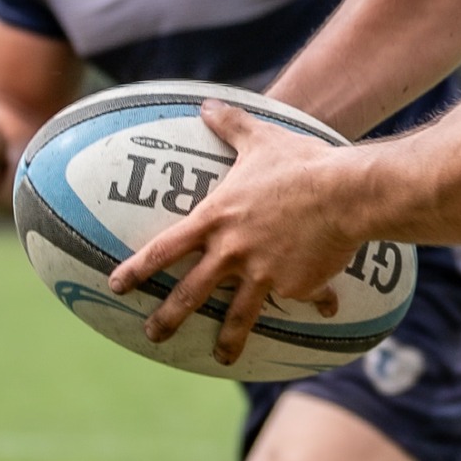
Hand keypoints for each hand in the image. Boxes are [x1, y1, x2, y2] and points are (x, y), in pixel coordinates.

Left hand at [107, 101, 348, 365]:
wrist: (344, 192)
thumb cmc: (300, 163)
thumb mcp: (261, 139)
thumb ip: (231, 125)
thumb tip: (208, 103)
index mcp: (217, 219)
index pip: (164, 249)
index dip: (137, 269)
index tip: (117, 285)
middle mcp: (233, 252)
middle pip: (190, 293)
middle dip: (167, 318)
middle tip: (152, 335)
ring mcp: (263, 274)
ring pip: (239, 315)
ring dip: (228, 340)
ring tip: (223, 357)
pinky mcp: (295, 286)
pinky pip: (303, 298)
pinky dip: (315, 303)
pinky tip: (326, 309)